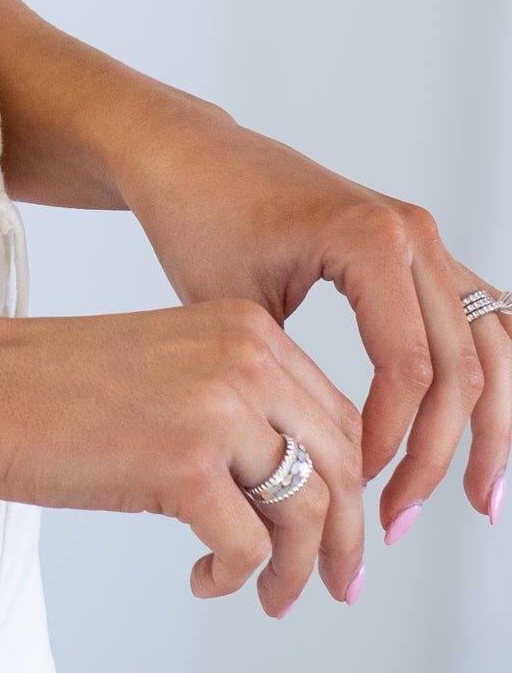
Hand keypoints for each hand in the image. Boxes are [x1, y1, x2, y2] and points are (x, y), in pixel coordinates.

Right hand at [0, 299, 365, 614]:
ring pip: (310, 512)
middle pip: (342, 467)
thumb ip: (237, 408)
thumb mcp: (172, 372)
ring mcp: (219, 409)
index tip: (337, 532)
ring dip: (298, 571)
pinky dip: (236, 578)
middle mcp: (245, 358)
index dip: (348, 486)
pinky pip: (252, 549)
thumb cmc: (56, 386)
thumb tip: (296, 489)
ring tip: (267, 595)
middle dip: (343, 539)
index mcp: (244, 328)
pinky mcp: (187, 465)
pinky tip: (203, 578)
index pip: (337, 418)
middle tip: (332, 585)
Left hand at [119, 102, 508, 538]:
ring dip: (489, 426)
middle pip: (462, 365)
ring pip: (491, 345)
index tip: (356, 487)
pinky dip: (486, 378)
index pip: (409, 368)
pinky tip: (479, 433)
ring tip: (475, 498)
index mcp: (370, 238)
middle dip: (441, 452)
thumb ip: (289, 381)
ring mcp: (425, 237)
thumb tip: (324, 471)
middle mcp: (413, 232)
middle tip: (402, 517)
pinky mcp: (420, 249)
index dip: (392, 443)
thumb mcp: (232, 307)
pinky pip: (479, 317)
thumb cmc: (199, 218)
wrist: (190, 155)